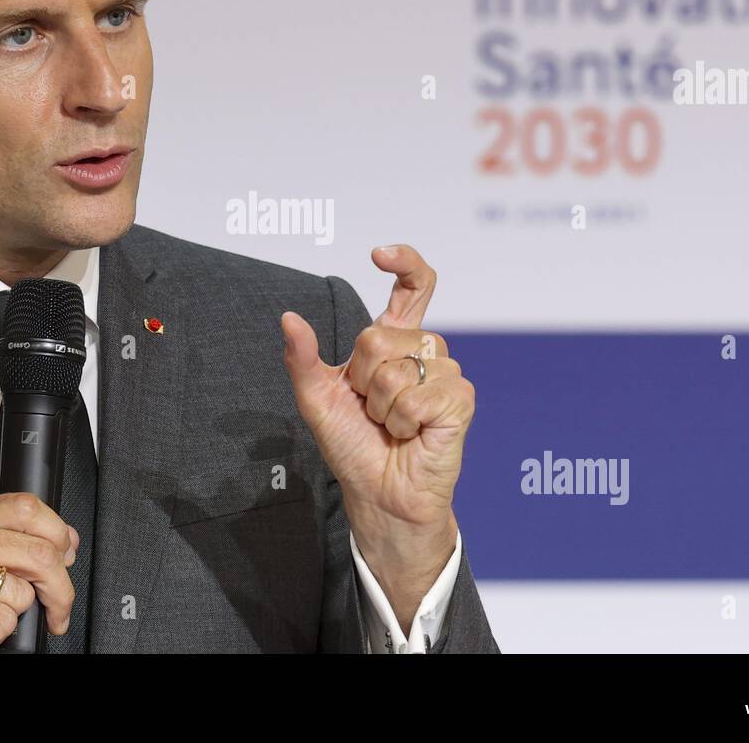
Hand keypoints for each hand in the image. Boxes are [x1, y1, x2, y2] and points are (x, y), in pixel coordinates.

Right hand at [0, 492, 79, 652]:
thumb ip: (12, 546)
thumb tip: (65, 543)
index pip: (27, 507)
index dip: (58, 533)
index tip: (67, 556)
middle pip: (39, 552)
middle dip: (60, 589)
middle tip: (58, 609)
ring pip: (23, 591)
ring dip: (12, 618)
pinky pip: (3, 621)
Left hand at [281, 246, 472, 616]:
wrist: (378, 494)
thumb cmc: (353, 446)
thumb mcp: (317, 399)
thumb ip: (303, 358)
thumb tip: (289, 318)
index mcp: (395, 341)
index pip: (414, 286)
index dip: (404, 262)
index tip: (378, 254)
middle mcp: (426, 350)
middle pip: (379, 336)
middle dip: (361, 379)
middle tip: (372, 410)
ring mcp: (446, 373)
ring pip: (396, 368)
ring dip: (381, 406)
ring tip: (392, 425)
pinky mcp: (459, 400)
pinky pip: (417, 396)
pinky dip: (402, 421)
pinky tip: (411, 435)